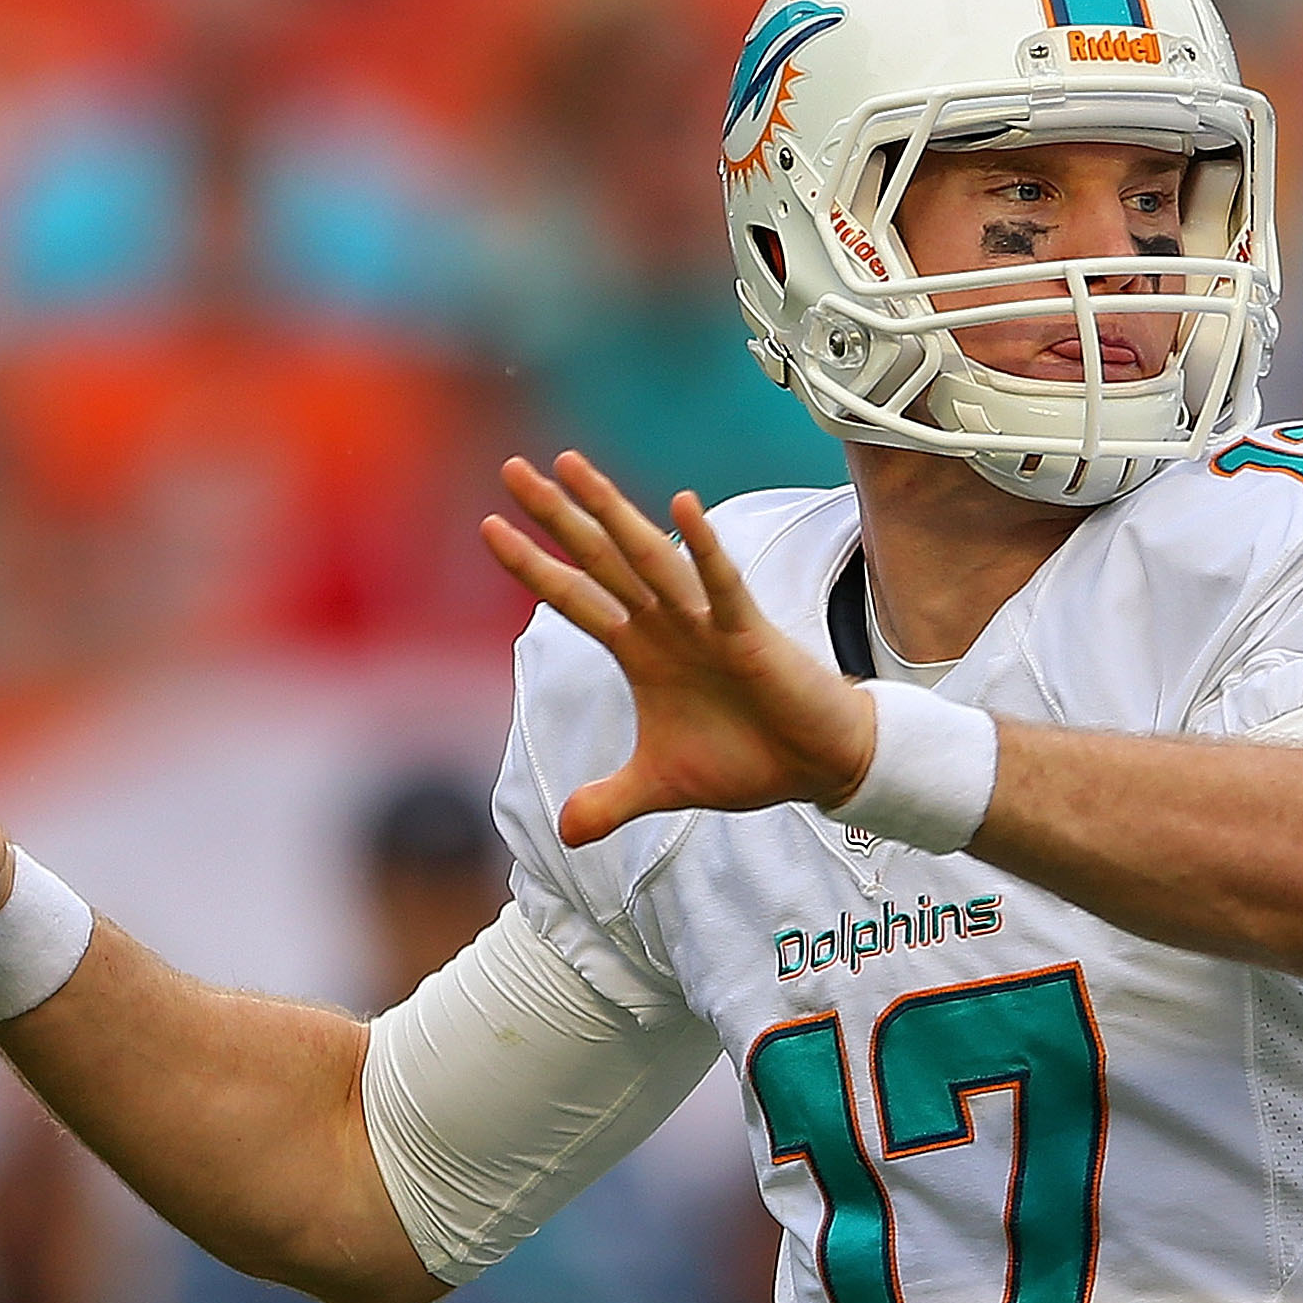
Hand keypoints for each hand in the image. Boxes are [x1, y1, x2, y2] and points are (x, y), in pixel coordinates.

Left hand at [481, 452, 875, 845]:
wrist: (814, 765)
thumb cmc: (744, 758)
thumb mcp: (660, 786)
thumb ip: (610, 801)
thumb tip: (566, 834)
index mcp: (639, 649)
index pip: (574, 598)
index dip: (533, 567)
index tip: (488, 528)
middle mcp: (665, 624)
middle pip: (598, 559)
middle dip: (556, 517)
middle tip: (513, 471)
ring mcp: (705, 622)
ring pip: (648, 556)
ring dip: (611, 512)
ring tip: (573, 468)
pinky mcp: (748, 632)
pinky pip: (722, 585)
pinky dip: (704, 548)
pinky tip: (684, 505)